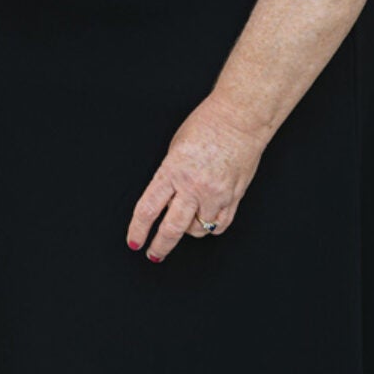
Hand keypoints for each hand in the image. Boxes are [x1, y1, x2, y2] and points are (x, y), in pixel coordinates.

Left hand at [126, 96, 267, 261]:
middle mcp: (194, 187)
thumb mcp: (174, 148)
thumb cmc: (206, 126)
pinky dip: (210, 227)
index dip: (138, 229)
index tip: (134, 241)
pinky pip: (220, 225)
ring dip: (187, 232)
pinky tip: (204, 222)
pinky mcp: (235, 198)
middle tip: (153, 254)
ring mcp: (216, 195)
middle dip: (160, 246)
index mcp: (172, 171)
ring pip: (198, 230)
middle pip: (172, 228)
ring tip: (182, 225)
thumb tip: (165, 197)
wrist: (239, 120)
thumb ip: (169, 176)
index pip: (149, 209)